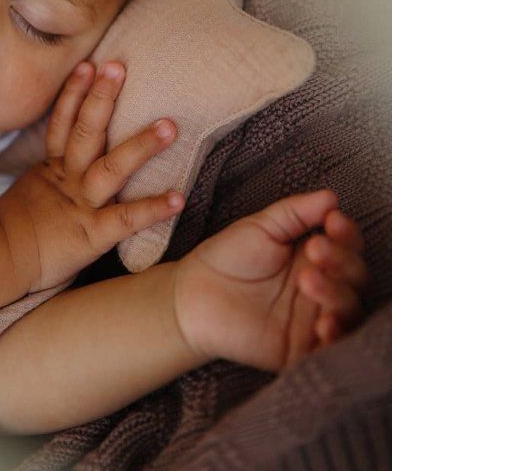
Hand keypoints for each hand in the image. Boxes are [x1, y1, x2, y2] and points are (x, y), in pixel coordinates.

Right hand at [0, 60, 183, 292]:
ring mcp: (81, 206)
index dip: (75, 93)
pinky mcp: (93, 235)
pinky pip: (125, 219)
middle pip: (84, 133)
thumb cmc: (19, 230)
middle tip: (118, 68)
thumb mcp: (33, 188)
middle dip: (102, 99)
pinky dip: (152, 209)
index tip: (89, 65)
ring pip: (110, 169)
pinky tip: (178, 198)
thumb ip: (54, 169)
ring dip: (140, 146)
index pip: (62, 122)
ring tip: (169, 126)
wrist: (0, 262)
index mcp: (53, 168)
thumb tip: (71, 149)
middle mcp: (68, 180)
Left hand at [172, 189, 367, 370]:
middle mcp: (323, 289)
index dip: (346, 234)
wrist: (192, 294)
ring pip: (348, 311)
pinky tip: (323, 323)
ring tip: (309, 279)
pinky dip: (335, 337)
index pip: (347, 247)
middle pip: (354, 278)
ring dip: (337, 294)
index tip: (333, 220)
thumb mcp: (261, 228)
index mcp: (316, 259)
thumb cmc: (227, 258)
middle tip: (315, 249)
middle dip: (341, 261)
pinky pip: (330, 349)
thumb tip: (332, 197)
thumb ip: (296, 213)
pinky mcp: (302, 349)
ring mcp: (314, 320)